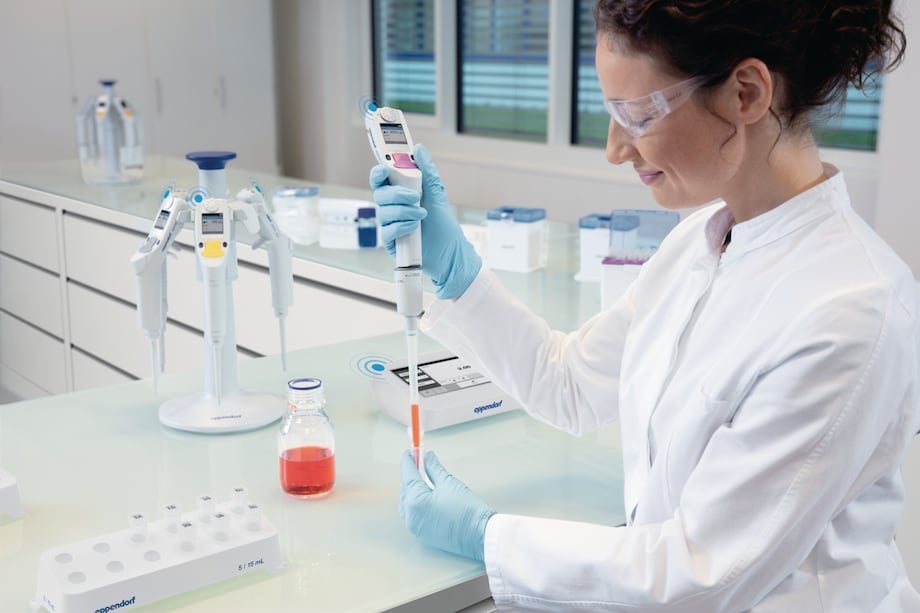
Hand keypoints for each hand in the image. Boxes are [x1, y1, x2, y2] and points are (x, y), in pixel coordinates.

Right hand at [370, 144, 481, 299]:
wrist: (450, 252)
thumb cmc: (443, 224)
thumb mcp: (436, 193)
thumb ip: (426, 171)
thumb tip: (419, 148)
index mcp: (400, 193)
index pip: (381, 180)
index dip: (378, 173)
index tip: (384, 170)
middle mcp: (392, 208)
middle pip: (380, 194)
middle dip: (398, 194)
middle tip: (416, 197)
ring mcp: (390, 224)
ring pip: (383, 212)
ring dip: (404, 211)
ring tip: (422, 215)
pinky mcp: (391, 242)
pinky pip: (386, 231)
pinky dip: (402, 227)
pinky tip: (415, 228)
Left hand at [399, 450, 494, 560]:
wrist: (480, 536)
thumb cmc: (466, 508)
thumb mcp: (449, 483)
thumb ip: (434, 468)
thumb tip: (427, 456)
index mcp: (416, 502)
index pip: (408, 476)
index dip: (408, 462)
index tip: (409, 451)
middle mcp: (411, 516)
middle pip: (405, 490)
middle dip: (410, 475)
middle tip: (416, 461)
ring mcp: (415, 527)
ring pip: (406, 503)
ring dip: (411, 489)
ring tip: (420, 476)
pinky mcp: (422, 534)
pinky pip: (412, 514)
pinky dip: (414, 502)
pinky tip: (422, 494)